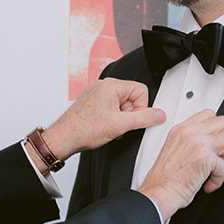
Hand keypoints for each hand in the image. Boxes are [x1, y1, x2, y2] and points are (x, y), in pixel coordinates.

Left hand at [38, 79, 165, 163]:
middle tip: (118, 125)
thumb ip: (143, 119)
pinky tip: (104, 128)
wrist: (64, 138)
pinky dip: (112, 120)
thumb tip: (159, 115)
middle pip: (132, 98)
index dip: (141, 108)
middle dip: (129, 115)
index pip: (141, 91)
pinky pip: (111, 109)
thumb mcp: (120, 125)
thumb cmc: (84, 129)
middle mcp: (104, 86)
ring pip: (122, 105)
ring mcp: (98, 94)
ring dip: (120, 119)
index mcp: (111, 85)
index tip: (131, 120)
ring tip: (109, 127)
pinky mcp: (94, 103)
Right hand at [138, 109, 223, 222]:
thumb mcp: (175, 153)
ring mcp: (196, 142)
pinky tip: (210, 184)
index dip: (219, 131)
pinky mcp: (204, 157)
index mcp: (179, 130)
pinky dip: (221, 179)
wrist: (158, 194)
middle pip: (223, 123)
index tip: (219, 147)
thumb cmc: (164, 182)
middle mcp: (187, 132)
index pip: (209, 115)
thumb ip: (191, 144)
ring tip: (220, 174)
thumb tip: (215, 148)